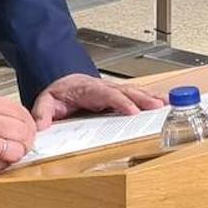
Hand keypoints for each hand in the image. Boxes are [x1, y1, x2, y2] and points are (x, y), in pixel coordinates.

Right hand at [0, 93, 35, 180]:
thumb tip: (21, 121)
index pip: (20, 111)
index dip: (28, 123)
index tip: (28, 129)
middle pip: (23, 130)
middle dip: (27, 139)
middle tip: (23, 143)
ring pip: (17, 148)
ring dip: (17, 153)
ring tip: (9, 153)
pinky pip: (3, 164)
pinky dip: (3, 164)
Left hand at [32, 73, 164, 129]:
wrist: (62, 80)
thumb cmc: (58, 92)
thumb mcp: (46, 101)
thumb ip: (43, 113)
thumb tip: (41, 126)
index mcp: (89, 89)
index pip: (107, 94)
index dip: (121, 102)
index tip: (132, 111)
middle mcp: (104, 87)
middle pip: (126, 92)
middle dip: (143, 99)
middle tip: (158, 107)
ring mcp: (113, 90)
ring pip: (135, 92)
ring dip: (151, 98)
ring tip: (167, 104)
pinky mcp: (119, 95)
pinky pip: (137, 96)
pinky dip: (151, 98)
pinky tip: (165, 102)